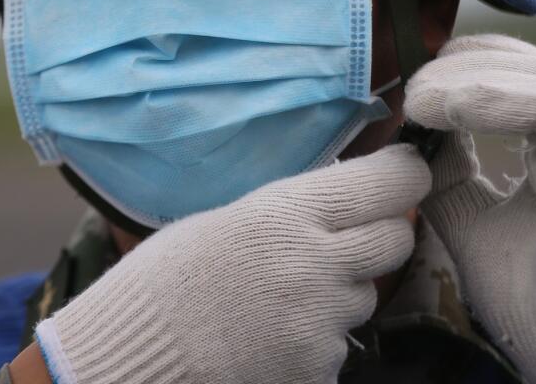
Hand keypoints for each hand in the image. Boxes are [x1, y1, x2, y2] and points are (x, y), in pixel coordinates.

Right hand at [34, 145, 429, 383]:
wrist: (131, 361)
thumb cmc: (164, 281)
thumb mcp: (227, 221)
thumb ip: (291, 211)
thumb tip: (343, 198)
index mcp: (286, 214)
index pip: (390, 183)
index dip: (404, 174)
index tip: (403, 171)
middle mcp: (315, 265)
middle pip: (396, 238)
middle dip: (380, 232)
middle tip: (347, 233)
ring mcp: (321, 324)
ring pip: (367, 295)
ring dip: (341, 290)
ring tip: (282, 294)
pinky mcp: (318, 370)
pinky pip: (339, 344)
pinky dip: (316, 337)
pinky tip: (271, 333)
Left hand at [406, 34, 535, 383]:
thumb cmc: (535, 297)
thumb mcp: (470, 219)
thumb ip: (450, 173)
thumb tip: (415, 129)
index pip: (521, 78)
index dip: (468, 66)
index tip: (416, 77)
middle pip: (531, 69)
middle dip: (464, 67)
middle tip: (412, 84)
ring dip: (474, 82)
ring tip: (422, 98)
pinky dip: (503, 102)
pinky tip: (455, 109)